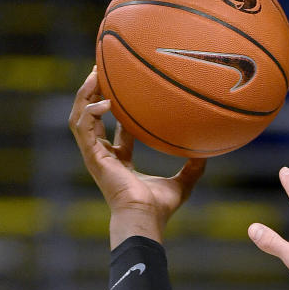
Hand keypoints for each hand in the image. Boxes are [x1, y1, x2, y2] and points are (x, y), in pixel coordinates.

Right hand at [68, 67, 204, 241]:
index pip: (115, 131)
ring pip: (81, 117)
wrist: (144, 218)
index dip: (118, 111)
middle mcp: (105, 157)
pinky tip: (106, 100)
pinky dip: (90, 110)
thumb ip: (192, 168)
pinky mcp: (92, 156)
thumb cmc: (159, 209)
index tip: (124, 91)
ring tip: (96, 74)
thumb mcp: (182, 184)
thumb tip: (207, 153)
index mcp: (120, 162)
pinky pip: (84, 125)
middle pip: (92, 118)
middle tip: (102, 71)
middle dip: (94, 94)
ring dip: (86, 94)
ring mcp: (95, 156)